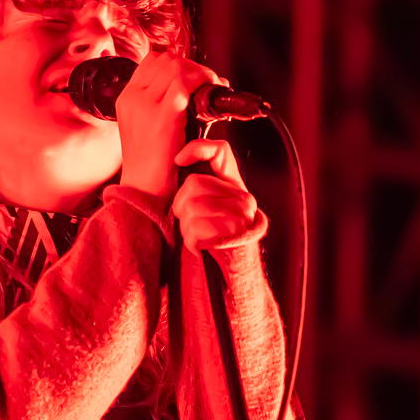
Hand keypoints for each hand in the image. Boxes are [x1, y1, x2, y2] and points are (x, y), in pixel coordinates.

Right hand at [115, 51, 226, 199]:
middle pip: (166, 60)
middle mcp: (132, 97)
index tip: (192, 77)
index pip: (151, 61)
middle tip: (208, 82)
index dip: (176, 63)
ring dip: (200, 72)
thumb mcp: (145, 128)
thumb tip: (186, 88)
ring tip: (211, 87)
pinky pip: (185, 83)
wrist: (143, 191)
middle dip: (192, 66)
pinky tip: (211, 93)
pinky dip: (202, 82)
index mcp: (126, 99)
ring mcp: (145, 105)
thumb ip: (156, 106)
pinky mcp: (163, 116)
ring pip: (177, 67)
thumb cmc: (151, 166)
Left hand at [171, 138, 259, 256]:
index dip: (197, 148)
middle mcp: (242, 197)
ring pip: (191, 208)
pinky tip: (200, 247)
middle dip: (181, 206)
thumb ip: (201, 190)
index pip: (220, 152)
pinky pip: (195, 228)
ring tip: (198, 236)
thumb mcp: (212, 210)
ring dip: (185, 227)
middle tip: (190, 223)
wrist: (237, 270)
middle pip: (193, 184)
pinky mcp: (233, 231)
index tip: (178, 160)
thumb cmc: (218, 240)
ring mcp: (240, 213)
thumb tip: (178, 166)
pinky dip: (190, 241)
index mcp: (236, 187)